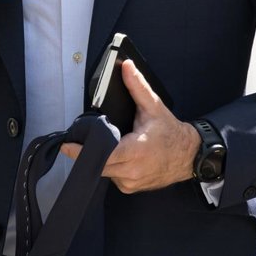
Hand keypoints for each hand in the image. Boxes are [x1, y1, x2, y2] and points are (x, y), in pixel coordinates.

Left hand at [62, 60, 199, 193]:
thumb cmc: (171, 133)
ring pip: (104, 171)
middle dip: (89, 152)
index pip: (103, 153)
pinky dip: (112, 167)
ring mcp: (130, 182)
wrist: (188, 155)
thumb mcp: (153, 107)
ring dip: (102, 159)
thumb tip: (126, 67)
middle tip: (81, 140)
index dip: (83, 151)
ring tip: (110, 145)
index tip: (67, 145)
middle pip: (99, 164)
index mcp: (135, 150)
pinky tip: (120, 156)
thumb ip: (137, 86)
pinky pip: (112, 177)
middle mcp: (131, 170)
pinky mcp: (130, 188)